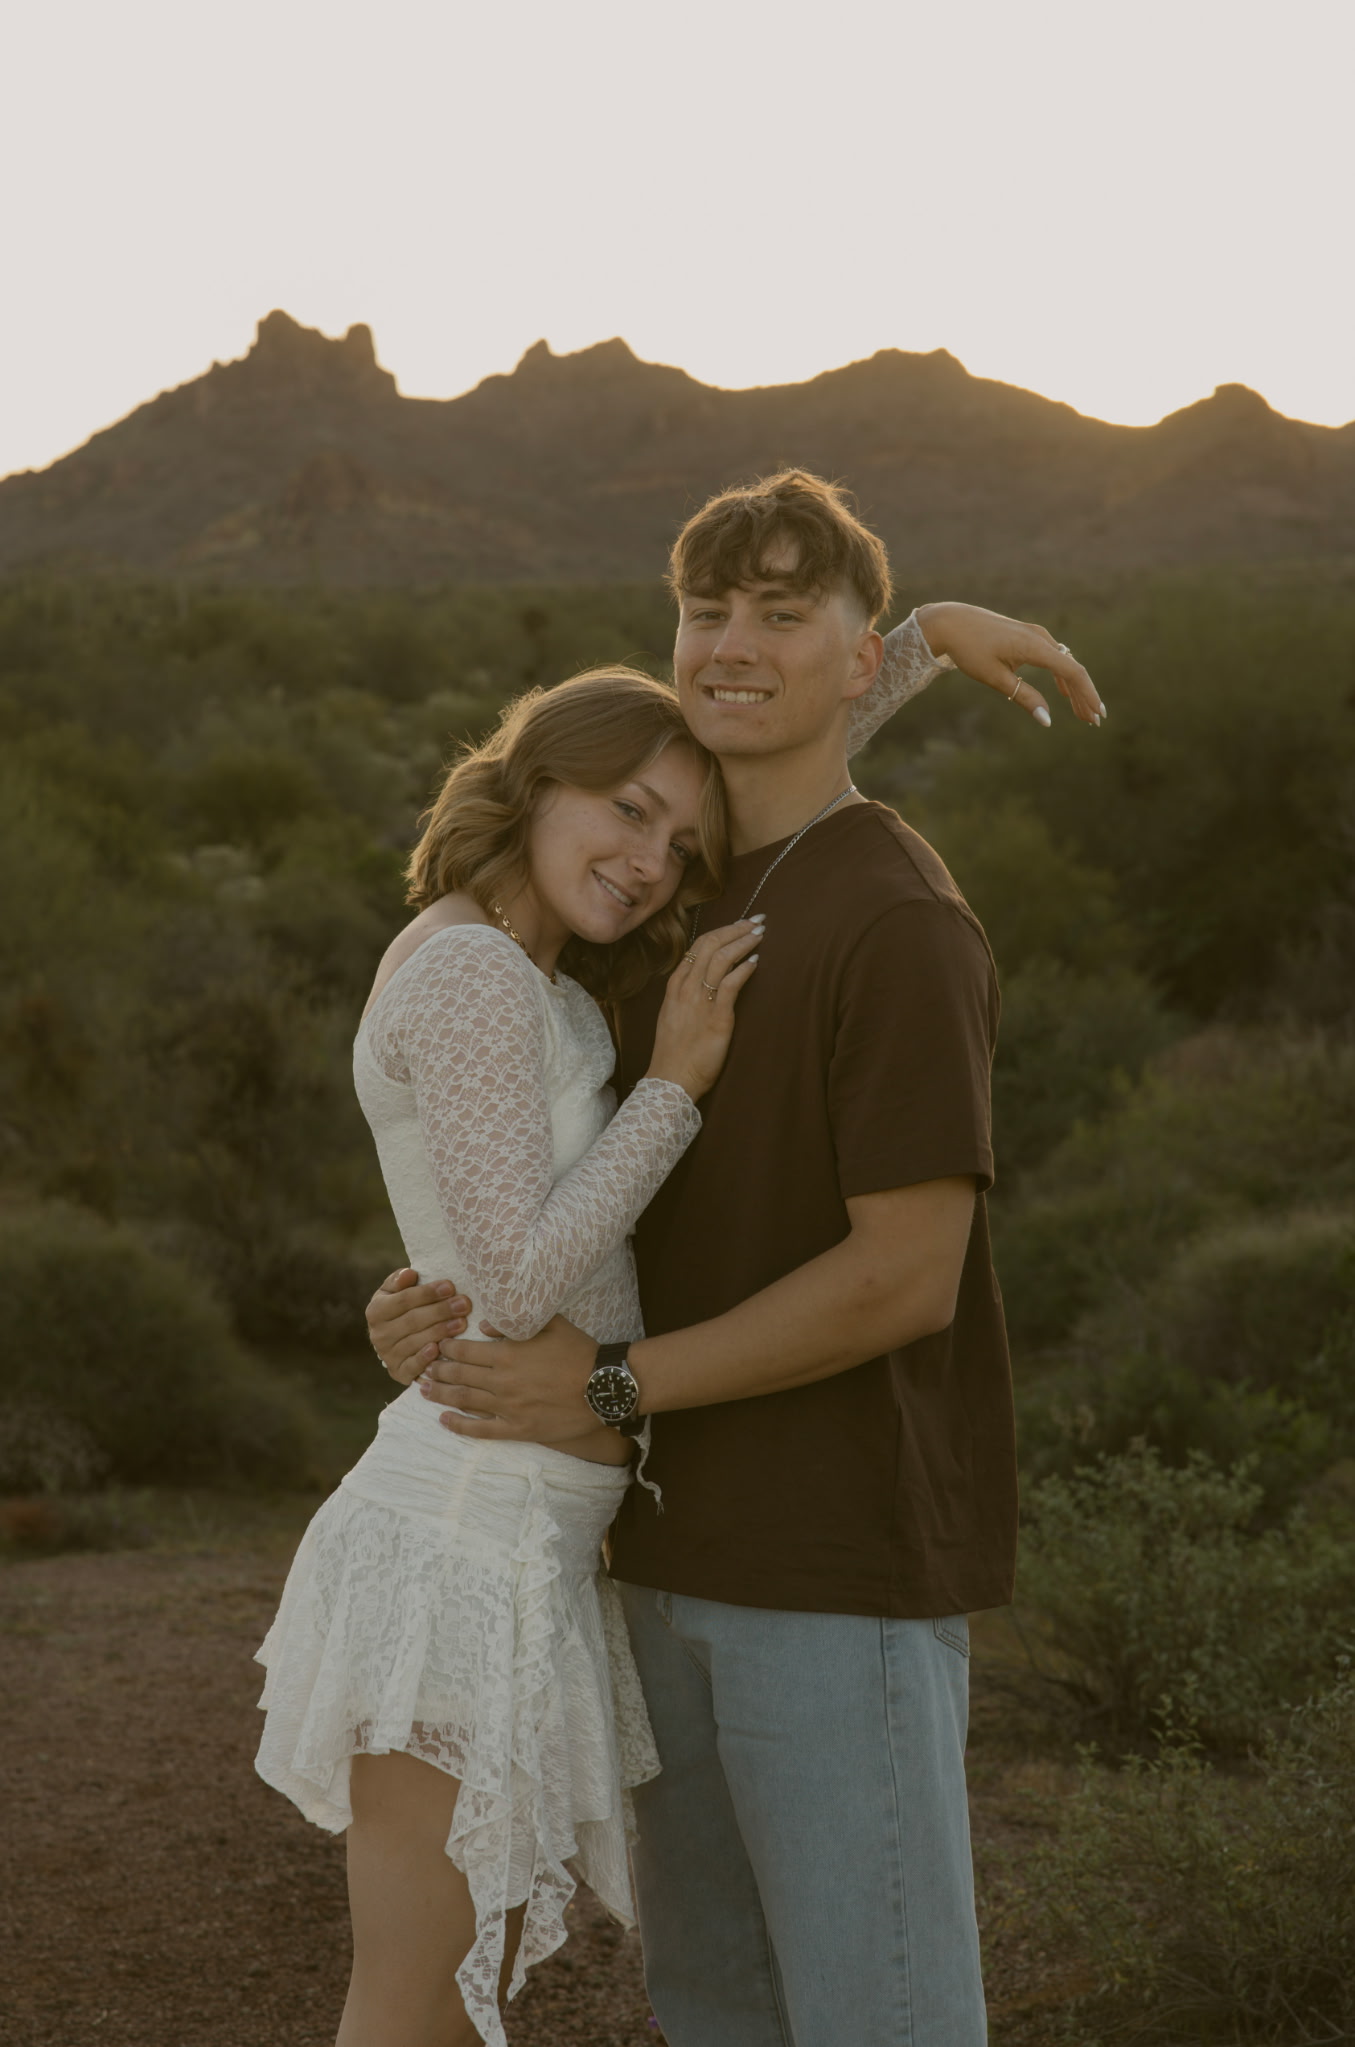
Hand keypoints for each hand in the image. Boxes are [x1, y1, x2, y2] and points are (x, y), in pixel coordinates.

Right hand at [365, 1266, 471, 1383]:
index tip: (450, 1286)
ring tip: (462, 1323)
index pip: (404, 1300)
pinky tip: (439, 1349)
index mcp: (376, 1311)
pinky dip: (425, 1359)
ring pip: (416, 1342)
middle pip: (413, 1321)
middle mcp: (378, 1334)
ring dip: (440, 1332)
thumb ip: (399, 1280)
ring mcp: (388, 1355)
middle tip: (464, 1304)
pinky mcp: (398, 1372)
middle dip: (440, 1311)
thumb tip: (409, 1274)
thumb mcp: (395, 1292)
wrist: (395, 1341)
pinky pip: (412, 1367)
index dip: (427, 1293)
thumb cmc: (402, 1309)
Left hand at [417, 1316, 599, 1442]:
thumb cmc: (580, 1351)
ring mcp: (508, 1407)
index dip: (447, 1348)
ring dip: (440, 1394)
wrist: (604, 1386)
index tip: (437, 1346)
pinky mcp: (518, 1428)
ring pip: (464, 1400)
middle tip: (424, 1367)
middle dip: (437, 1369)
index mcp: (507, 1353)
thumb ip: (516, 1322)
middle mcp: (502, 1381)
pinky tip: (444, 1420)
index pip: (465, 1350)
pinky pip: (481, 1430)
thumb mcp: (552, 1324)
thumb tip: (486, 1326)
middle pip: (459, 1374)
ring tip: (423, 1390)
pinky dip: (459, 1425)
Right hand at [646, 921, 760, 1100]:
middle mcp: (686, 988)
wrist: (671, 1080)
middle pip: (711, 945)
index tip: (739, 923)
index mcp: (675, 986)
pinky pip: (732, 984)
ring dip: (744, 942)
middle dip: (736, 928)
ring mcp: (700, 1001)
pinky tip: (756, 961)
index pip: (698, 946)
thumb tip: (709, 978)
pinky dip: (745, 968)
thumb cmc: (674, 1052)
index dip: (722, 930)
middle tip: (757, 921)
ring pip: (722, 958)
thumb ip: (687, 994)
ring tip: (760, 935)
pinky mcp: (717, 1018)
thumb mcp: (674, 1015)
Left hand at [915, 602, 1106, 727]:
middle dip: (1085, 696)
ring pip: (1064, 664)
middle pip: (1072, 669)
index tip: (1098, 714)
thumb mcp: (995, 678)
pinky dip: (1061, 677)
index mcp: (1034, 646)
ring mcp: (1036, 635)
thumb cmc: (970, 649)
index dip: (1088, 694)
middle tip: (1094, 722)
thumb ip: (1023, 697)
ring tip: (1082, 713)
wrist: (951, 622)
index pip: (1072, 672)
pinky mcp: (1029, 637)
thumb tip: (1047, 720)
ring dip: (1074, 689)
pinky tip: (1064, 693)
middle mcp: (1041, 638)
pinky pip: (1054, 658)